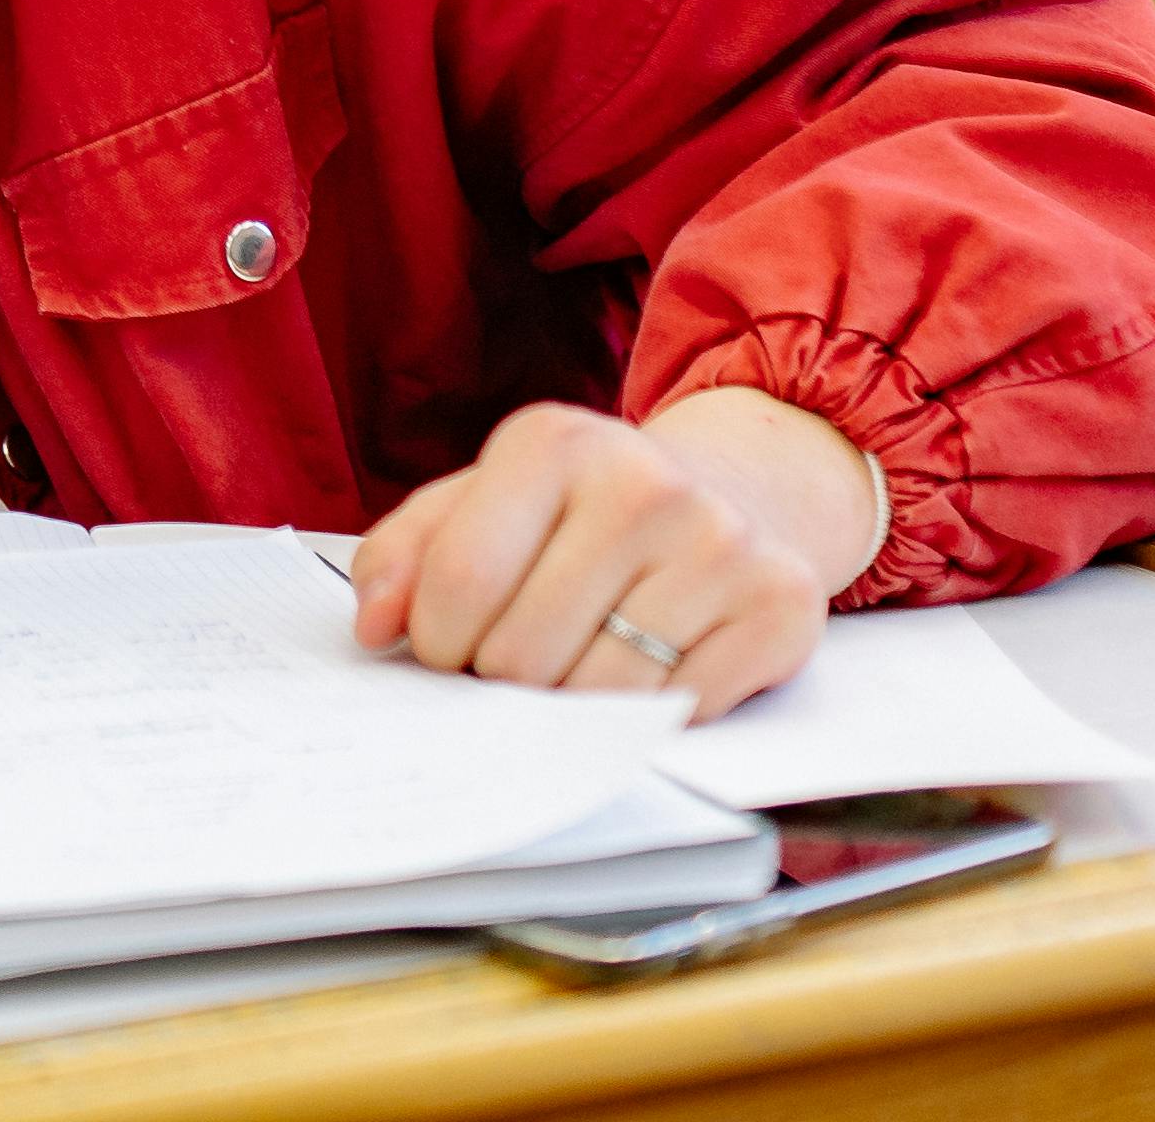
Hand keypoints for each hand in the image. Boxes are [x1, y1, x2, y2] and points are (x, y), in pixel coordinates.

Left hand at [350, 388, 884, 722]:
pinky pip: (677, 711)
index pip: (458, 583)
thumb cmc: (584, 511)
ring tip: (584, 656)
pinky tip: (653, 662)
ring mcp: (719, 543)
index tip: (448, 645)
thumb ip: (405, 554)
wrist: (737, 492)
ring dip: (573, 703)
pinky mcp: (780, 604)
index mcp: (552, 442)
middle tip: (525, 652)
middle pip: (522, 654)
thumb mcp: (485, 501)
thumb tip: (373, 627)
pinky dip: (648, 713)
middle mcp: (644, 481)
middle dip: (505, 677)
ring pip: (598, 695)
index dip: (436, 643)